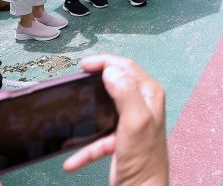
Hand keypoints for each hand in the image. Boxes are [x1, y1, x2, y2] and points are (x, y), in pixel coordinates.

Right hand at [62, 55, 167, 185]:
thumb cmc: (144, 160)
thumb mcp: (135, 121)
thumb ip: (125, 93)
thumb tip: (111, 70)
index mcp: (148, 95)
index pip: (126, 67)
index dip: (105, 61)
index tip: (86, 65)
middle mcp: (142, 106)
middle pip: (115, 84)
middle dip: (95, 82)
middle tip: (79, 80)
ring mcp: (130, 124)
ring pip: (103, 111)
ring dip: (88, 116)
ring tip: (75, 114)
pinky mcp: (119, 141)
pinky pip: (97, 139)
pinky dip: (85, 147)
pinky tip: (73, 158)